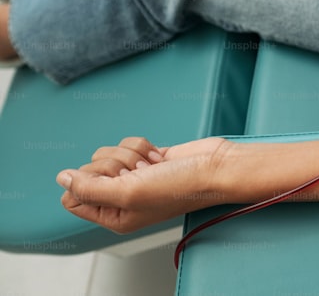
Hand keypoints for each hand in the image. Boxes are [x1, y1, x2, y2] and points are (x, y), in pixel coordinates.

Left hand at [57, 136, 231, 233]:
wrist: (213, 168)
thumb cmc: (178, 188)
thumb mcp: (127, 193)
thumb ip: (89, 188)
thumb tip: (62, 178)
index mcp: (113, 216)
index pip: (73, 197)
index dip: (87, 183)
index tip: (111, 181)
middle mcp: (121, 198)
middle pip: (90, 170)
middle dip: (114, 165)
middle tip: (138, 174)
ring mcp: (134, 177)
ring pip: (108, 153)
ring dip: (130, 154)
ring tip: (152, 167)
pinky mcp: (146, 158)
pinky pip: (127, 144)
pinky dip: (142, 146)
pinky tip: (159, 158)